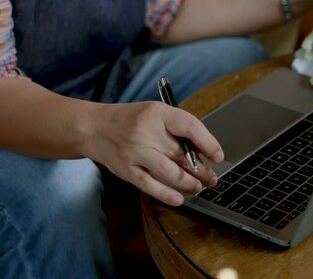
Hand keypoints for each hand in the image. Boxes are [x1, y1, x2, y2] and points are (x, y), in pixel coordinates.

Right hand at [83, 101, 223, 205]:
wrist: (94, 128)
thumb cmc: (131, 121)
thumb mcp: (155, 114)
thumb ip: (177, 129)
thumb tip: (204, 152)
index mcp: (158, 113)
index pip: (190, 126)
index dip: (208, 143)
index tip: (218, 156)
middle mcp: (146, 131)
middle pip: (182, 154)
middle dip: (202, 170)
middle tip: (212, 178)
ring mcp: (135, 152)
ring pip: (170, 173)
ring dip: (189, 183)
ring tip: (198, 187)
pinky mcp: (126, 169)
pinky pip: (150, 185)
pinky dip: (167, 194)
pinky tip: (179, 199)